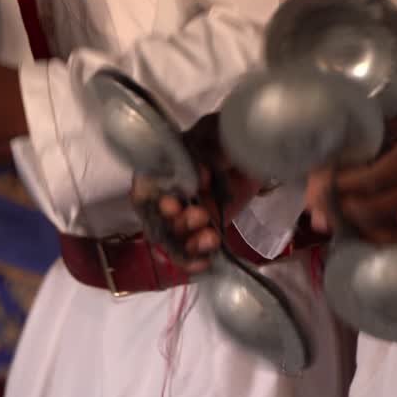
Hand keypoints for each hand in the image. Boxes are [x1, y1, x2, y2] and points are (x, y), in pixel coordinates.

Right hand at [132, 125, 261, 273]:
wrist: (254, 158)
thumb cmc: (226, 139)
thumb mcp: (217, 135)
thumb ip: (208, 149)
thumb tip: (198, 175)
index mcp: (159, 168)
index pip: (141, 189)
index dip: (151, 200)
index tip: (172, 201)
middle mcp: (163, 196)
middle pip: (155, 219)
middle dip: (175, 223)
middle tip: (200, 214)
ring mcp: (179, 218)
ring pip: (170, 240)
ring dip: (187, 242)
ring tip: (211, 237)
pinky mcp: (197, 233)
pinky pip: (187, 253)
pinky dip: (193, 260)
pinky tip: (205, 262)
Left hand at [304, 92, 396, 243]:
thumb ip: (387, 129)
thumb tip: (345, 147)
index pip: (367, 179)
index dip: (334, 187)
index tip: (312, 187)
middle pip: (372, 210)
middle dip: (339, 212)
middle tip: (314, 211)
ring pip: (389, 229)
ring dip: (356, 227)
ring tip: (332, 222)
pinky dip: (382, 231)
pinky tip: (364, 226)